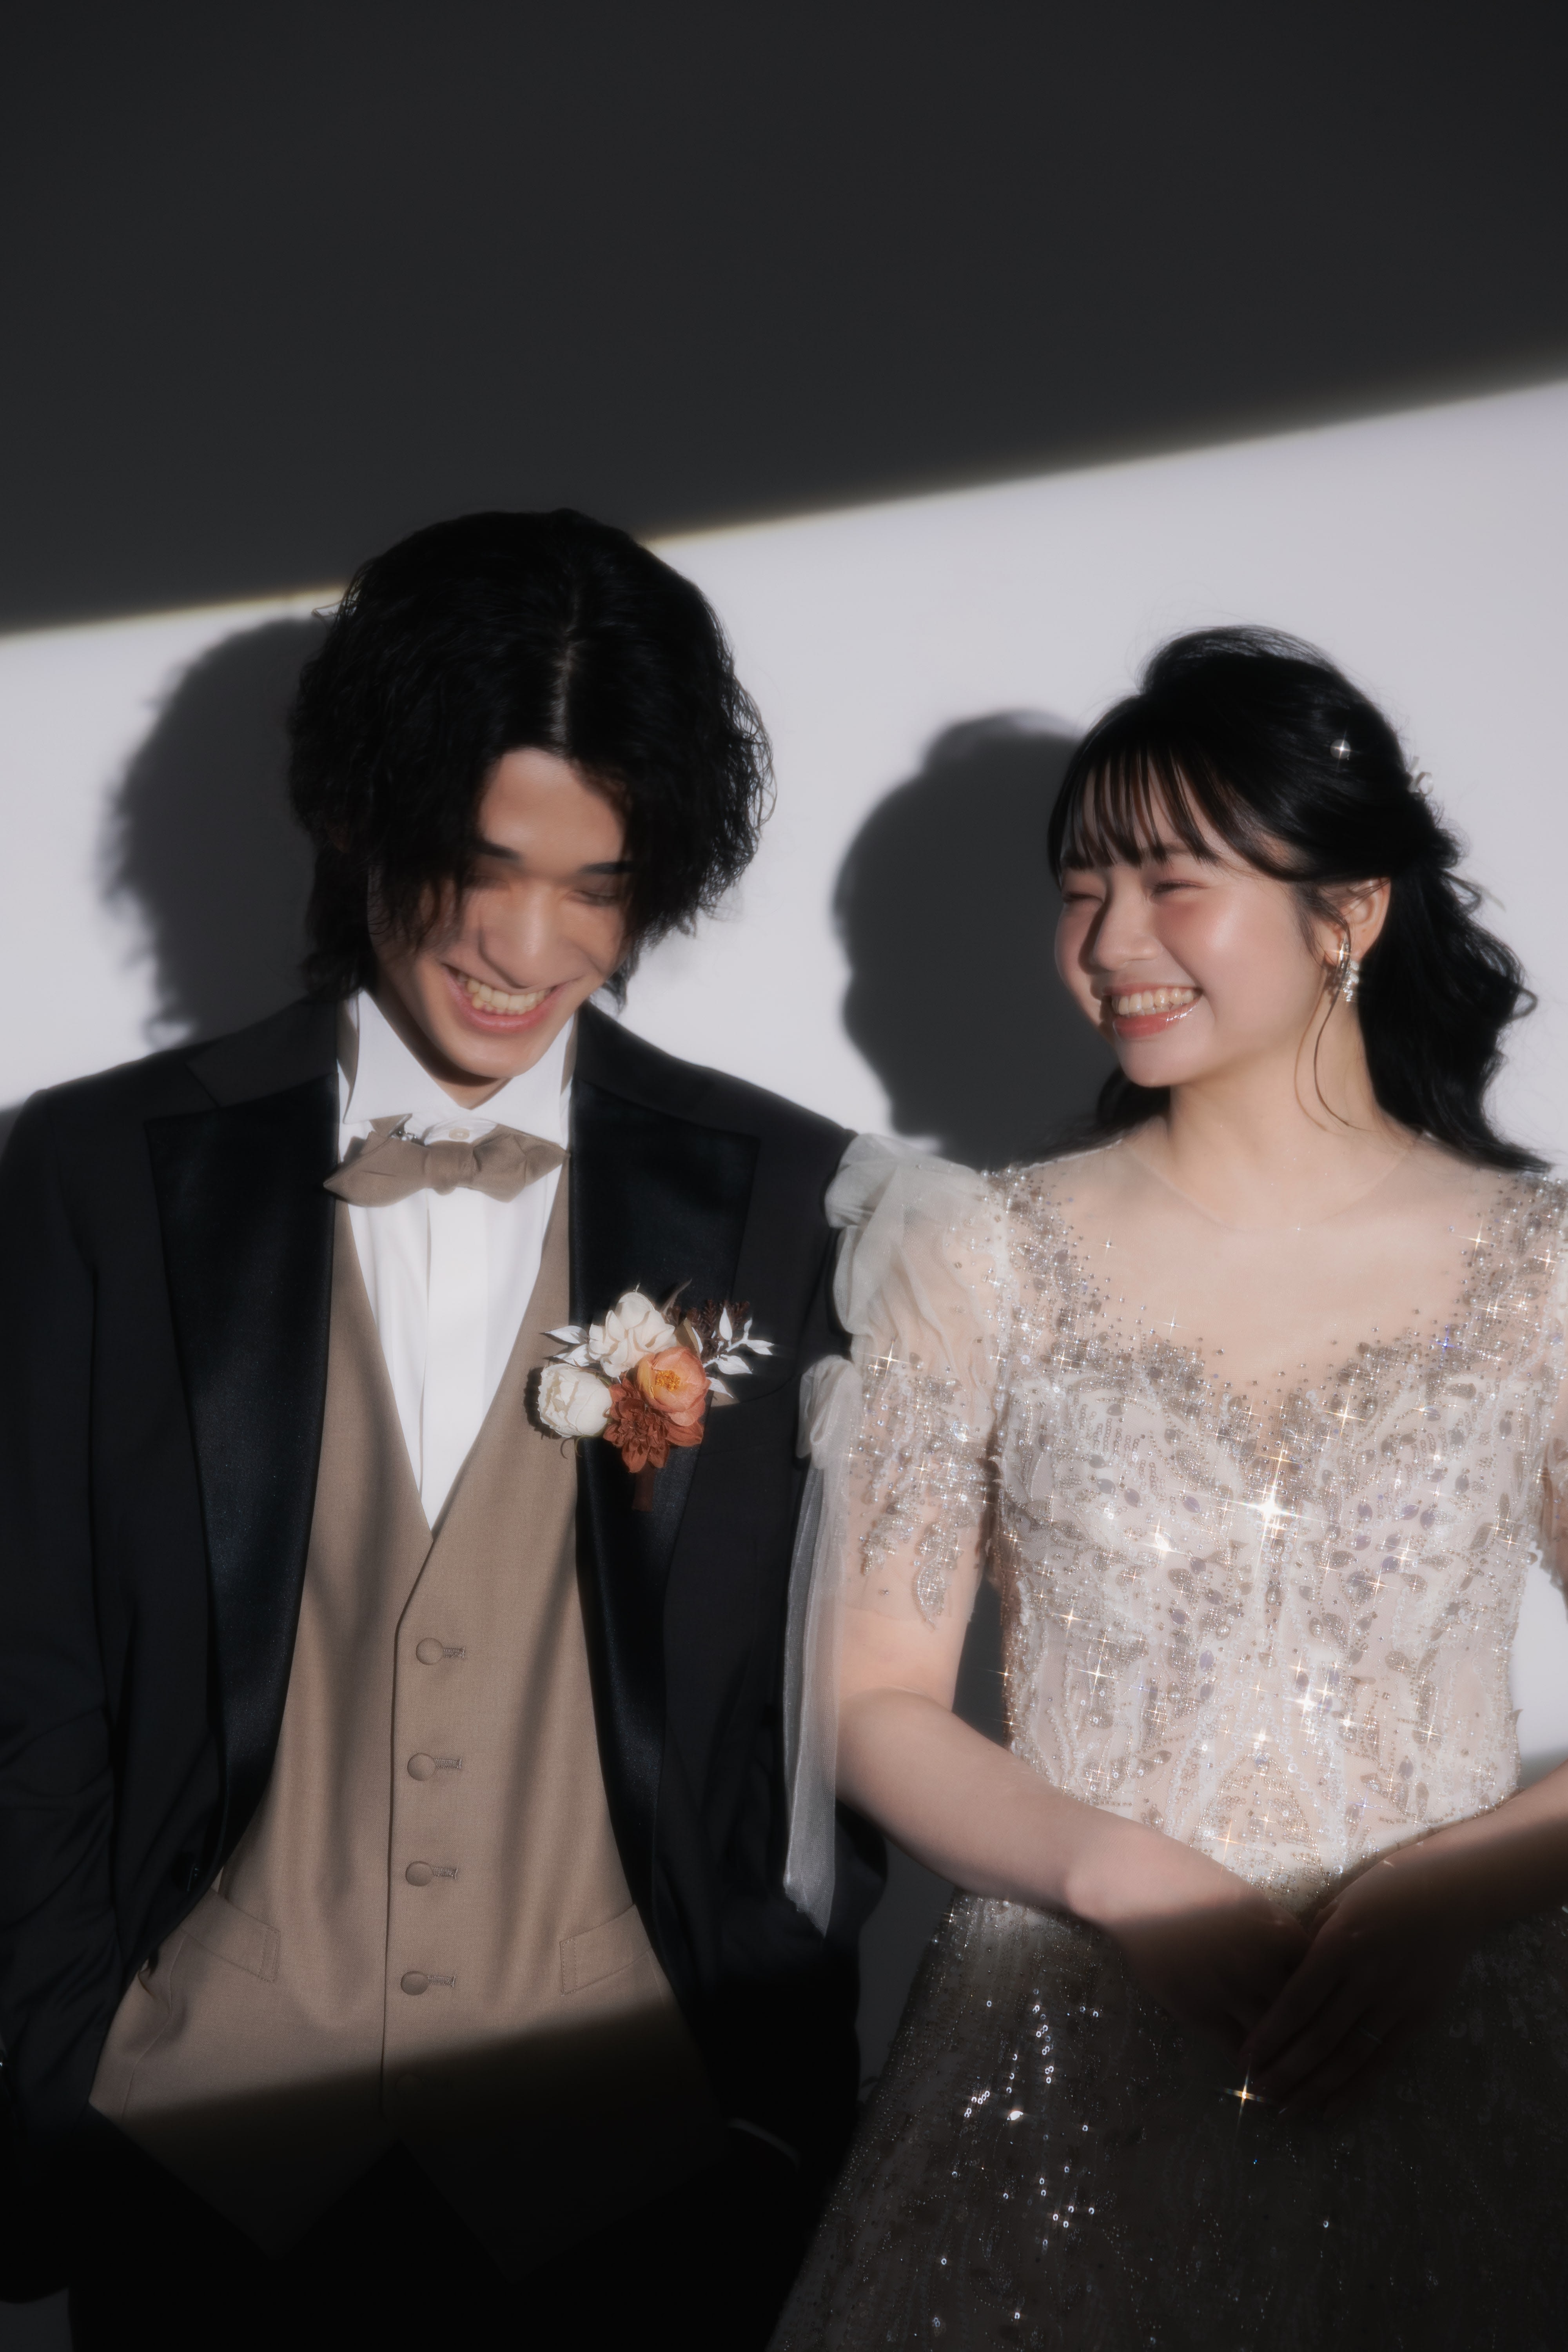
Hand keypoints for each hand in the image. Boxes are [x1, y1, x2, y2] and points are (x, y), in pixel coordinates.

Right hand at [1089, 1836, 1309, 2054]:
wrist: (1141, 1884)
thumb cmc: (1196, 1885)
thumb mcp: (1251, 1901)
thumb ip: (1279, 1936)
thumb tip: (1305, 1967)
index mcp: (1281, 1933)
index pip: (1322, 1981)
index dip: (1327, 2003)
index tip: (1328, 2021)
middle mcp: (1262, 1964)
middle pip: (1304, 2016)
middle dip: (1313, 2041)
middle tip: (1322, 2064)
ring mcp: (1231, 1989)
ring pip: (1273, 2039)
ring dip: (1284, 2062)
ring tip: (1292, 2082)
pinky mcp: (1199, 2009)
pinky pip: (1237, 2049)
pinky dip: (1250, 2064)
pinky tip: (1255, 2071)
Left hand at [1239, 1854, 1477, 2112]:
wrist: (1454, 1892)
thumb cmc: (1386, 1889)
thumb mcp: (1339, 1904)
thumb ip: (1311, 1942)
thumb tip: (1281, 1978)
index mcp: (1340, 1946)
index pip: (1297, 2002)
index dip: (1269, 2035)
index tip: (1244, 2058)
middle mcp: (1367, 1979)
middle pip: (1319, 2037)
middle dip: (1284, 2070)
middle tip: (1257, 2091)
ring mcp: (1396, 2002)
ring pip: (1349, 2058)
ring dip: (1314, 2088)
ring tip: (1285, 2109)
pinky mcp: (1419, 2018)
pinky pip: (1382, 2062)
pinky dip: (1356, 2089)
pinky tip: (1331, 2108)